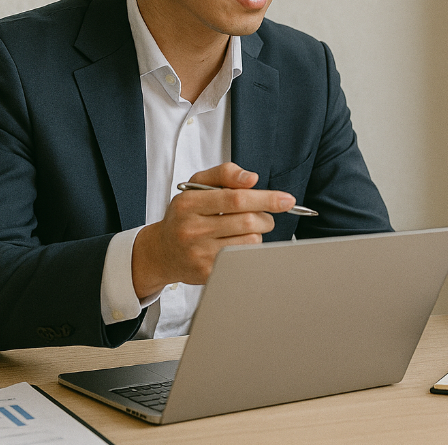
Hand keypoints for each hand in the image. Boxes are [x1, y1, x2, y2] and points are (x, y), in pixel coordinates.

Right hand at [131, 162, 293, 297]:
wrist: (161, 252)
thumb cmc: (184, 215)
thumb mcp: (196, 186)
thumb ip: (224, 174)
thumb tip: (251, 178)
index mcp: (189, 203)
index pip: (236, 198)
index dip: (266, 198)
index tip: (286, 200)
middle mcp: (192, 229)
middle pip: (247, 222)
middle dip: (265, 217)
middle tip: (264, 216)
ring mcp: (199, 254)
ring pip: (250, 241)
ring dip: (258, 233)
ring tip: (246, 230)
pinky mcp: (207, 273)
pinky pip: (244, 258)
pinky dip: (250, 249)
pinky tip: (238, 243)